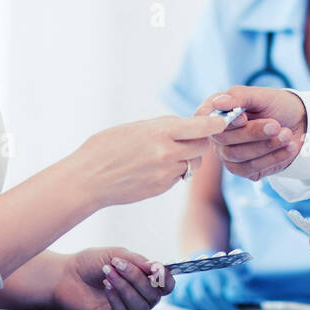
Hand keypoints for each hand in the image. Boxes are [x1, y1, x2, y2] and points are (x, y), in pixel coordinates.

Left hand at [51, 247, 174, 309]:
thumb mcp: (117, 254)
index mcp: (144, 283)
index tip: (154, 267)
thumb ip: (139, 262)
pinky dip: (117, 300)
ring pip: (140, 307)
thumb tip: (158, 269)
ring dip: (124, 287)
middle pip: (154, 295)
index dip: (165, 278)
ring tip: (108, 274)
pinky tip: (106, 287)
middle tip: (117, 264)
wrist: (64, 275)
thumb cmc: (90, 264)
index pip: (166, 285)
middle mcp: (139, 301)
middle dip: (136, 277)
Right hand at [79, 115, 226, 209]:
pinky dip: (174, 170)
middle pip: (203, 146)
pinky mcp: (161, 188)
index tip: (222, 121)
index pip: (202, 126)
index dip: (215, 123)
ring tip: (167, 153)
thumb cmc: (105, 148)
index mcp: (161, 131)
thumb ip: (162, 128)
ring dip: (188, 157)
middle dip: (201, 141)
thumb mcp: (136, 128)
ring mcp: (166, 173)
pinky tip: (155, 167)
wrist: (88, 179)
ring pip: (192, 163)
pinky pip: (178, 176)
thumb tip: (182, 127)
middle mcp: (168, 152)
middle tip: (192, 137)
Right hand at [197, 86, 306, 180]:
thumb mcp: (261, 95)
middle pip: (224, 139)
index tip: (244, 118)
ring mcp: (229, 154)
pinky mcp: (244, 170)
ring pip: (238, 156)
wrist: (297, 123)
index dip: (222, 121)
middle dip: (253, 133)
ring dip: (266, 146)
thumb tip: (218, 102)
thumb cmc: (274, 106)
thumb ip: (240, 96)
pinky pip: (251, 168)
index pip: (203, 118)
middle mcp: (218, 135)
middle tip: (276, 126)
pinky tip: (288, 148)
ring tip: (286, 135)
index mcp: (218, 112)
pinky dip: (272, 158)